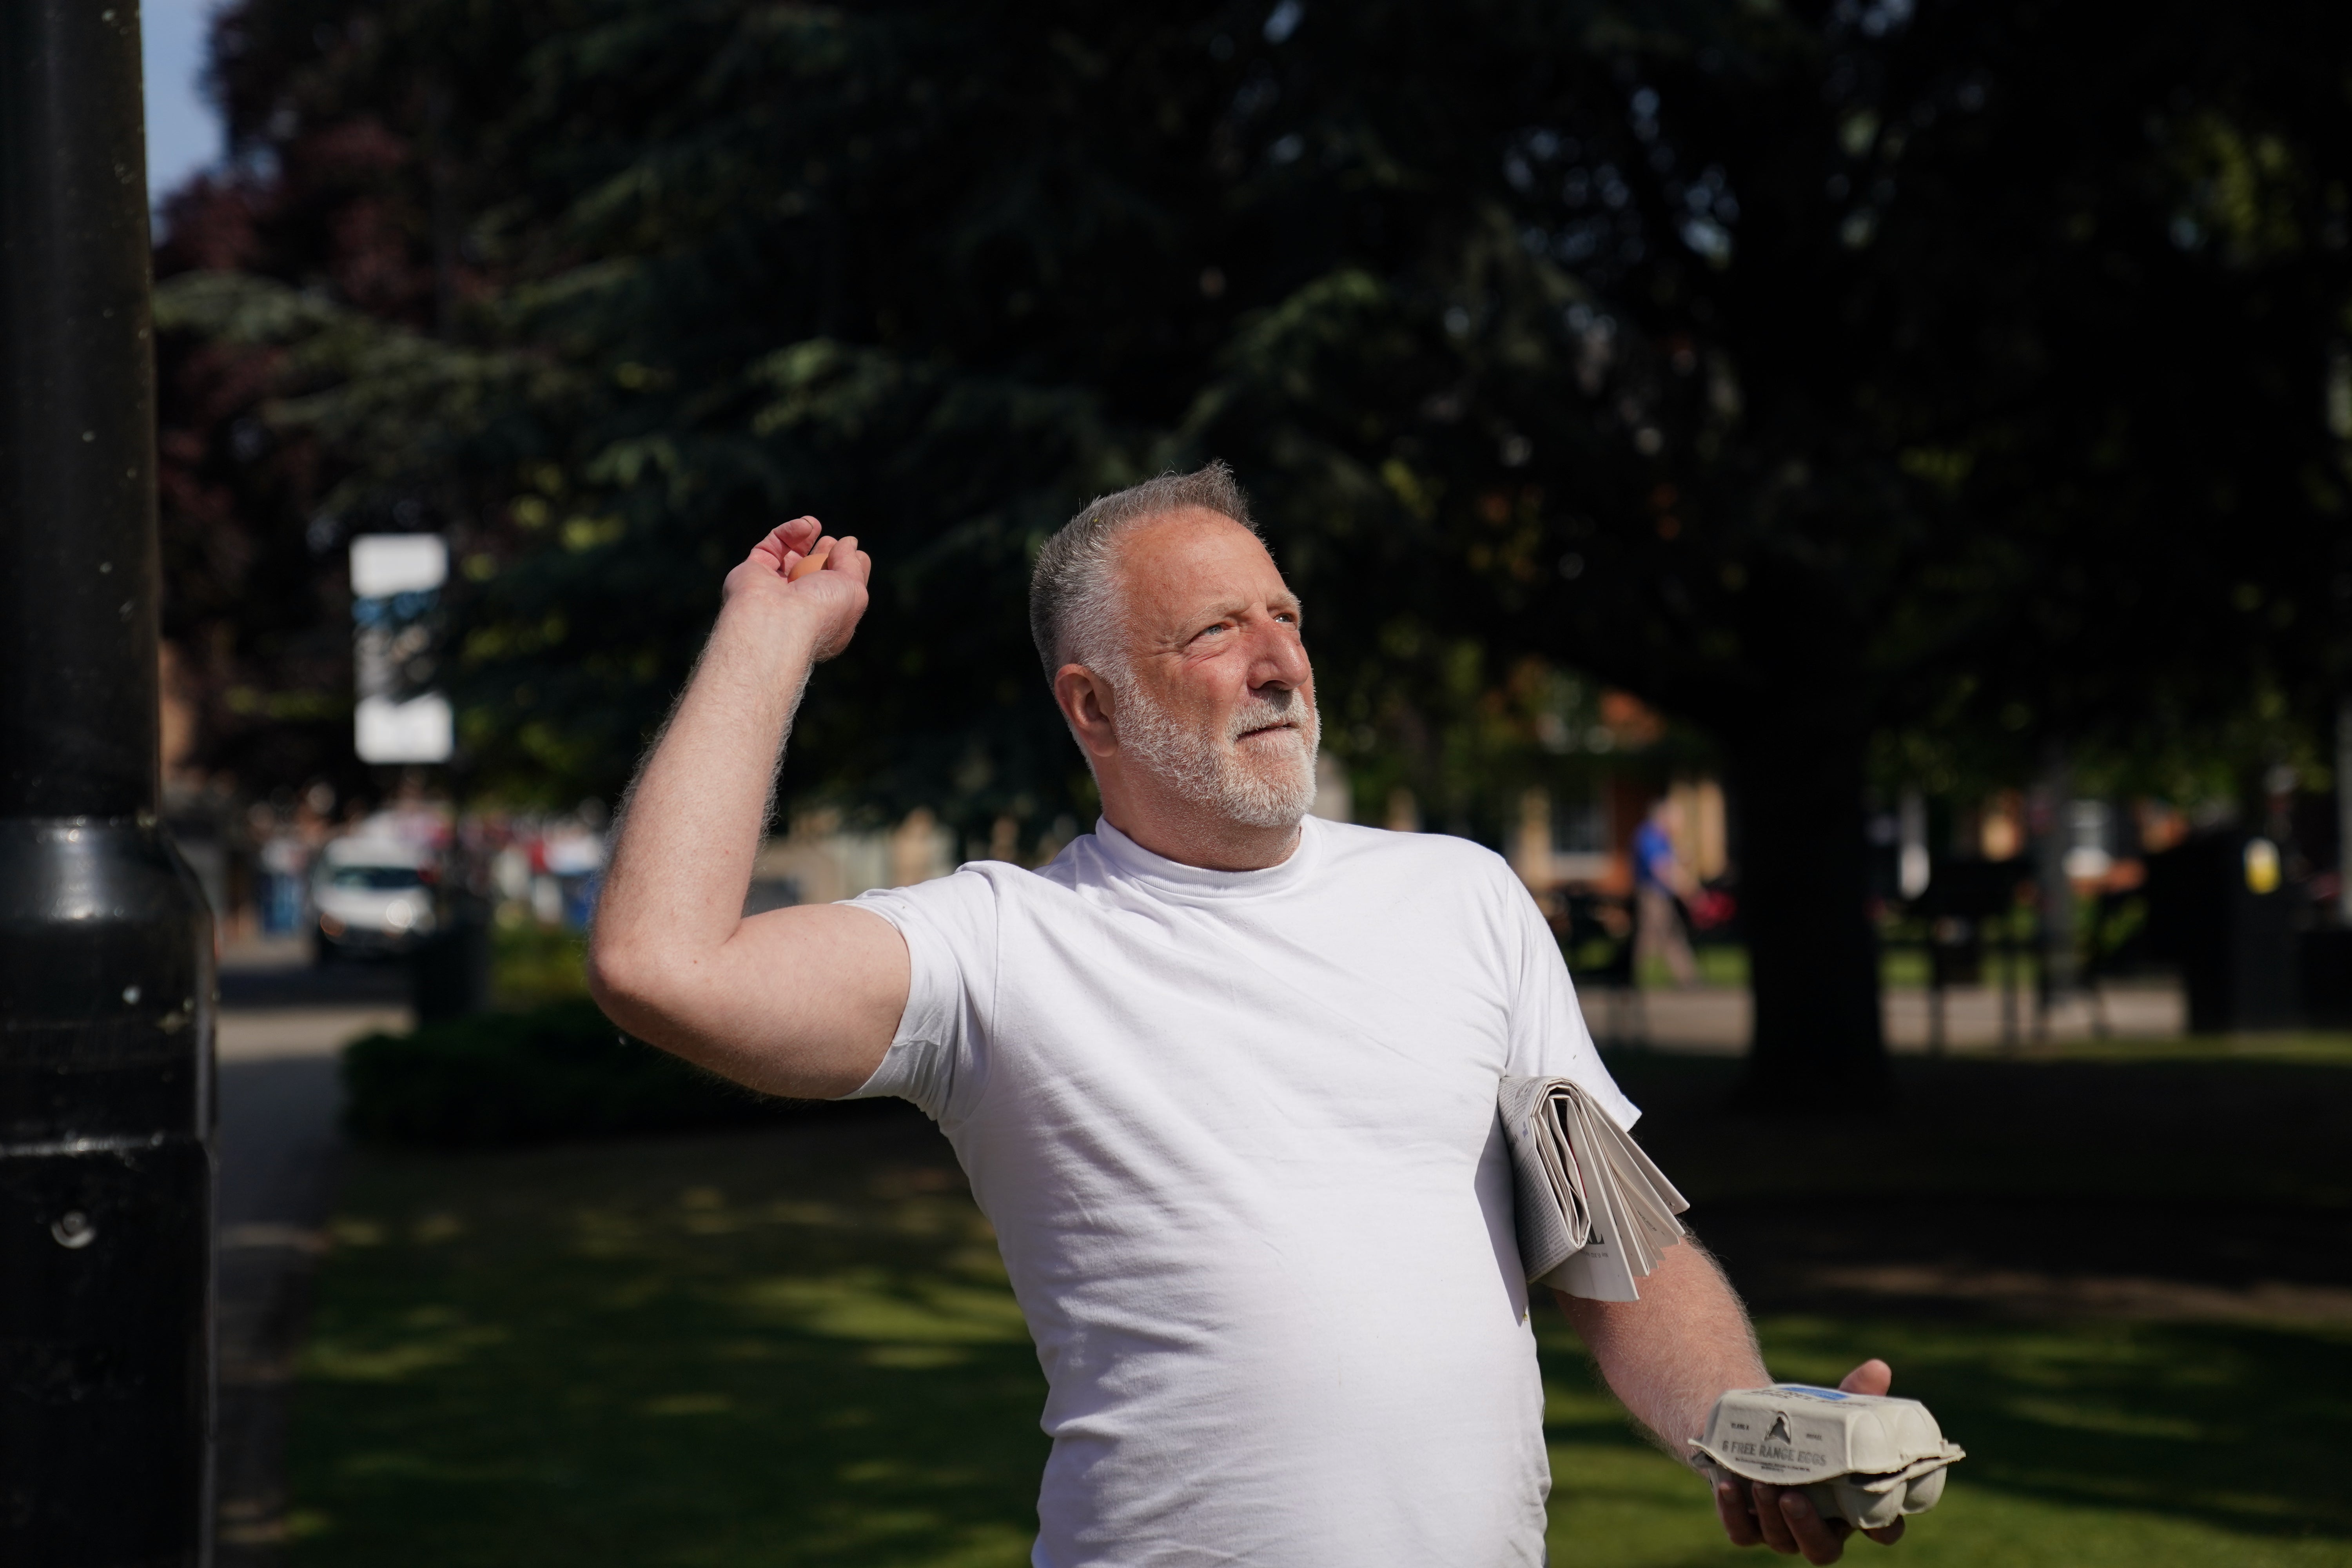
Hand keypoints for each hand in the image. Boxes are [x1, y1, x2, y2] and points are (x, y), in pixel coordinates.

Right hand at [723, 515, 872, 659]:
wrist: (778, 620)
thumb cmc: (821, 611)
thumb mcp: (854, 590)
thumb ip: (853, 564)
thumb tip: (849, 543)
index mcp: (825, 619)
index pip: (837, 591)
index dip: (847, 570)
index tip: (856, 553)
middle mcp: (797, 607)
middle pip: (812, 573)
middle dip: (823, 554)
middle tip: (830, 542)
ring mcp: (773, 590)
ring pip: (789, 558)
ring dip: (804, 538)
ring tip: (815, 525)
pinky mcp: (753, 572)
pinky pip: (771, 547)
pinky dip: (787, 533)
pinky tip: (804, 525)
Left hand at [1711, 1359, 1905, 1564]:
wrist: (1754, 1424)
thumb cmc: (1806, 1425)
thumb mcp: (1830, 1409)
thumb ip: (1855, 1393)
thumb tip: (1878, 1367)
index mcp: (1854, 1507)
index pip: (1882, 1530)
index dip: (1883, 1528)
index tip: (1874, 1512)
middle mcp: (1821, 1526)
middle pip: (1823, 1549)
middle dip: (1809, 1528)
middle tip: (1793, 1497)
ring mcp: (1782, 1530)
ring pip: (1782, 1540)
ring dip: (1770, 1515)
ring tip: (1761, 1482)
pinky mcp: (1746, 1525)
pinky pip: (1741, 1531)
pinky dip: (1733, 1511)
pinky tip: (1727, 1485)